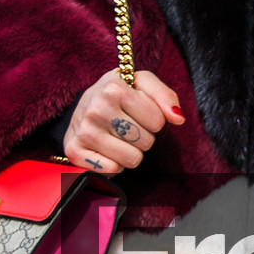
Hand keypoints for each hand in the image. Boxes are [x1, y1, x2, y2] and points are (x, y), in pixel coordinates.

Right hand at [66, 69, 183, 174]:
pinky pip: (114, 170)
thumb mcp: (141, 83)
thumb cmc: (117, 94)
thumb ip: (165, 96)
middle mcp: (96, 109)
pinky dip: (113, 163)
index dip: (153, 119)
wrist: (82, 105)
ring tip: (116, 136)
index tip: (137, 111)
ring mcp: (84, 132)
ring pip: (132, 159)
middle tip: (126, 124)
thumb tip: (178, 118)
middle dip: (142, 136)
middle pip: (146, 142)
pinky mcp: (75, 151)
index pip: (158, 122)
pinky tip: (105, 148)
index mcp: (114, 89)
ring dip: (129, 151)